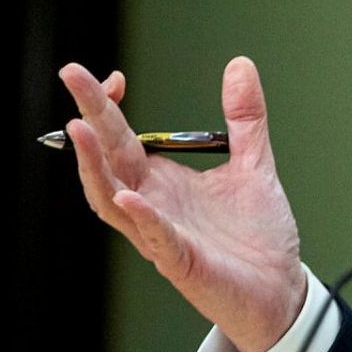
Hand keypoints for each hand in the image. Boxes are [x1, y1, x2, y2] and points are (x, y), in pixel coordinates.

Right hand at [59, 56, 305, 351]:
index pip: (121, 138)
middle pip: (109, 158)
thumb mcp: (254, 164)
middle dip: (90, 116)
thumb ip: (245, 118)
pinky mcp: (181, 262)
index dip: (111, 106)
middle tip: (72, 72)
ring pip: (112, 200)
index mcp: (162, 181)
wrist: (279, 287)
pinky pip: (155, 238)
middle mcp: (152, 205)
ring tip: (80, 129)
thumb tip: (239, 64)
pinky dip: (141, 217)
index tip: (113, 76)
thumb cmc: (256, 235)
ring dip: (94, 166)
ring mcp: (161, 234)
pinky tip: (128, 197)